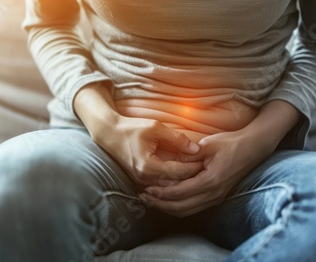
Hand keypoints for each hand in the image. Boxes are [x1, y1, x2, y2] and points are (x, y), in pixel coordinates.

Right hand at [73, 82, 202, 186]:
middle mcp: (144, 178)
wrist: (109, 134)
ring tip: (198, 172)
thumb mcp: (155, 128)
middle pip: (175, 184)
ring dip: (182, 181)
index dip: (194, 167)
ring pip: (168, 188)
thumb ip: (177, 138)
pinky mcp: (140, 180)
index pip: (178, 172)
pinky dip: (173, 181)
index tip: (206, 161)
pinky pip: (160, 185)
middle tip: (206, 169)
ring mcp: (141, 181)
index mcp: (148, 166)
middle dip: (191, 177)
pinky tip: (183, 175)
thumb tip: (196, 148)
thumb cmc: (131, 128)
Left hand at [138, 100, 299, 216]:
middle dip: (160, 204)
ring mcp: (216, 198)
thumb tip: (168, 163)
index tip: (146, 189)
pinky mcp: (216, 197)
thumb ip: (188, 155)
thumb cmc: (231, 143)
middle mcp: (214, 194)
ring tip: (151, 200)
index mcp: (211, 180)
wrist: (254, 148)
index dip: (161, 193)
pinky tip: (167, 199)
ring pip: (187, 211)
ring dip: (167, 208)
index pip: (180, 193)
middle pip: (181, 208)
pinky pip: (194, 207)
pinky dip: (178, 206)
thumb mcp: (207, 144)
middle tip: (143, 197)